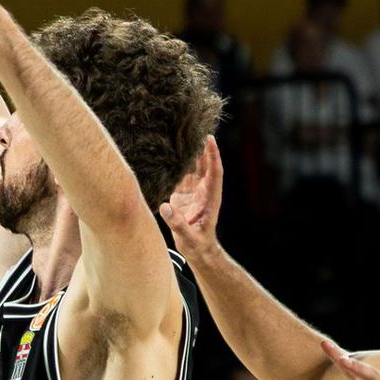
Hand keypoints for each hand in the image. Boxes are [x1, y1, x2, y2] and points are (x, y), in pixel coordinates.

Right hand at [160, 135, 223, 259]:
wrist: (197, 251)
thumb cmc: (198, 245)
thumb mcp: (189, 236)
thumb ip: (178, 223)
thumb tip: (166, 207)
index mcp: (211, 198)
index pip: (214, 172)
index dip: (212, 156)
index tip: (210, 139)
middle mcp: (203, 192)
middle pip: (204, 165)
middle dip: (201, 148)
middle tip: (194, 128)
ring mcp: (193, 194)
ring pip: (193, 169)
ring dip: (188, 155)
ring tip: (180, 137)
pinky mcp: (182, 197)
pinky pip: (181, 178)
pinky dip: (176, 167)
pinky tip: (168, 156)